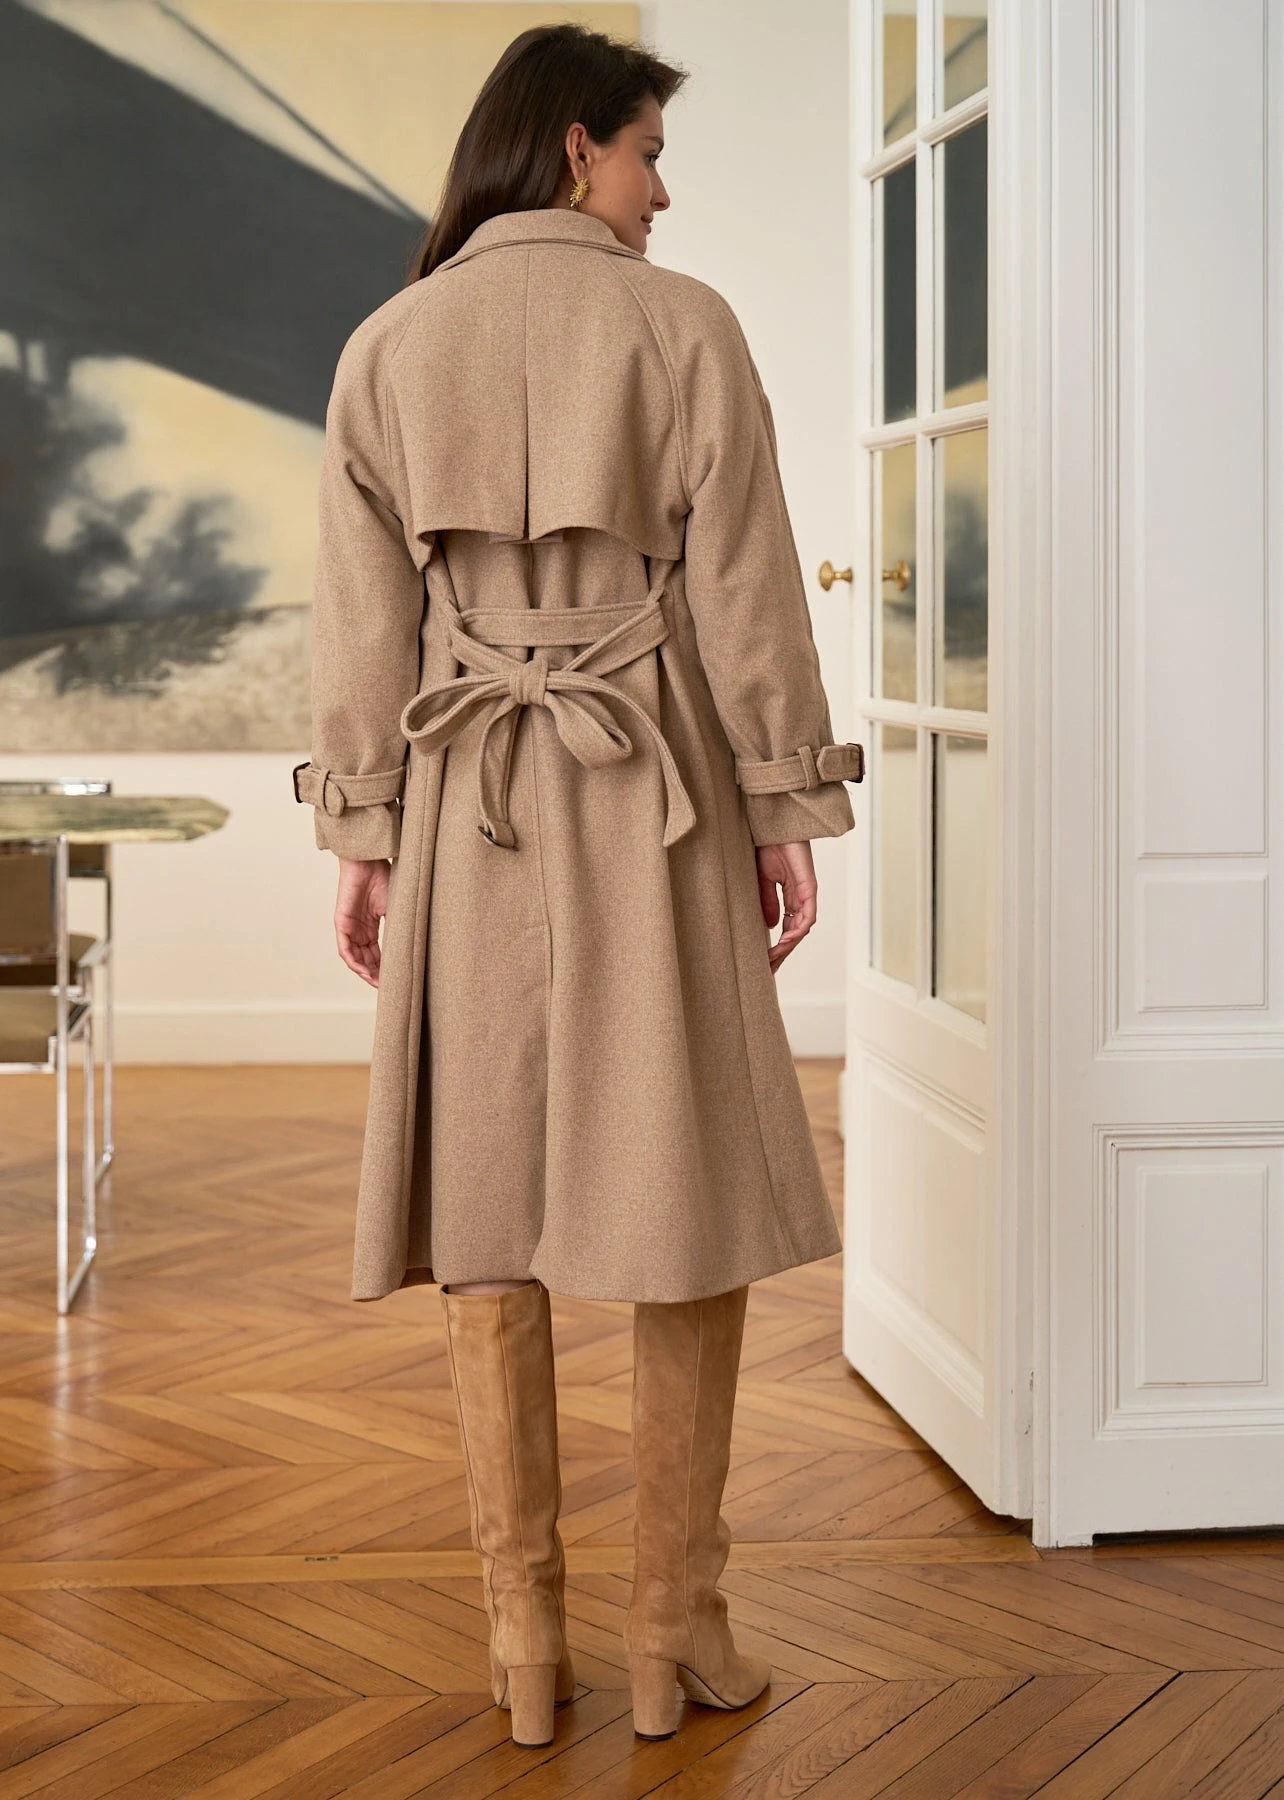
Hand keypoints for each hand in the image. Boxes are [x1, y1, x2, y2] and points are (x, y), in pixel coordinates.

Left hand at [335, 857, 389, 986]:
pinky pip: (345, 948)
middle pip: (365, 959)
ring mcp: (349, 927)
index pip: (376, 953)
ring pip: (354, 957)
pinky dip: (354, 962)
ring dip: (364, 972)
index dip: (384, 968)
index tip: (395, 980)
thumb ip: (398, 928)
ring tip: (377, 983)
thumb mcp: (395, 909)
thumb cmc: (383, 878)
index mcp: (371, 926)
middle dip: (375, 975)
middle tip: (387, 987)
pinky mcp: (341, 923)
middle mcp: (359, 929)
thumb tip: (413, 949)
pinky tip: (364, 971)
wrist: (369, 861)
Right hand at [755, 840, 816, 972]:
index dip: (778, 946)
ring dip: (788, 946)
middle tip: (769, 970)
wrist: (773, 826)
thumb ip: (767, 902)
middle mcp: (800, 898)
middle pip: (794, 933)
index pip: (786, 927)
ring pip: (801, 928)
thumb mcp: (763, 880)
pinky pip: (807, 916)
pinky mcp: (808, 888)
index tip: (765, 961)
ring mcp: (805, 894)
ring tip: (773, 959)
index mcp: (789, 896)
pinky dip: (797, 930)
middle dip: (783, 953)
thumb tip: (769, 926)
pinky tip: (785, 941)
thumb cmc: (768, 846)